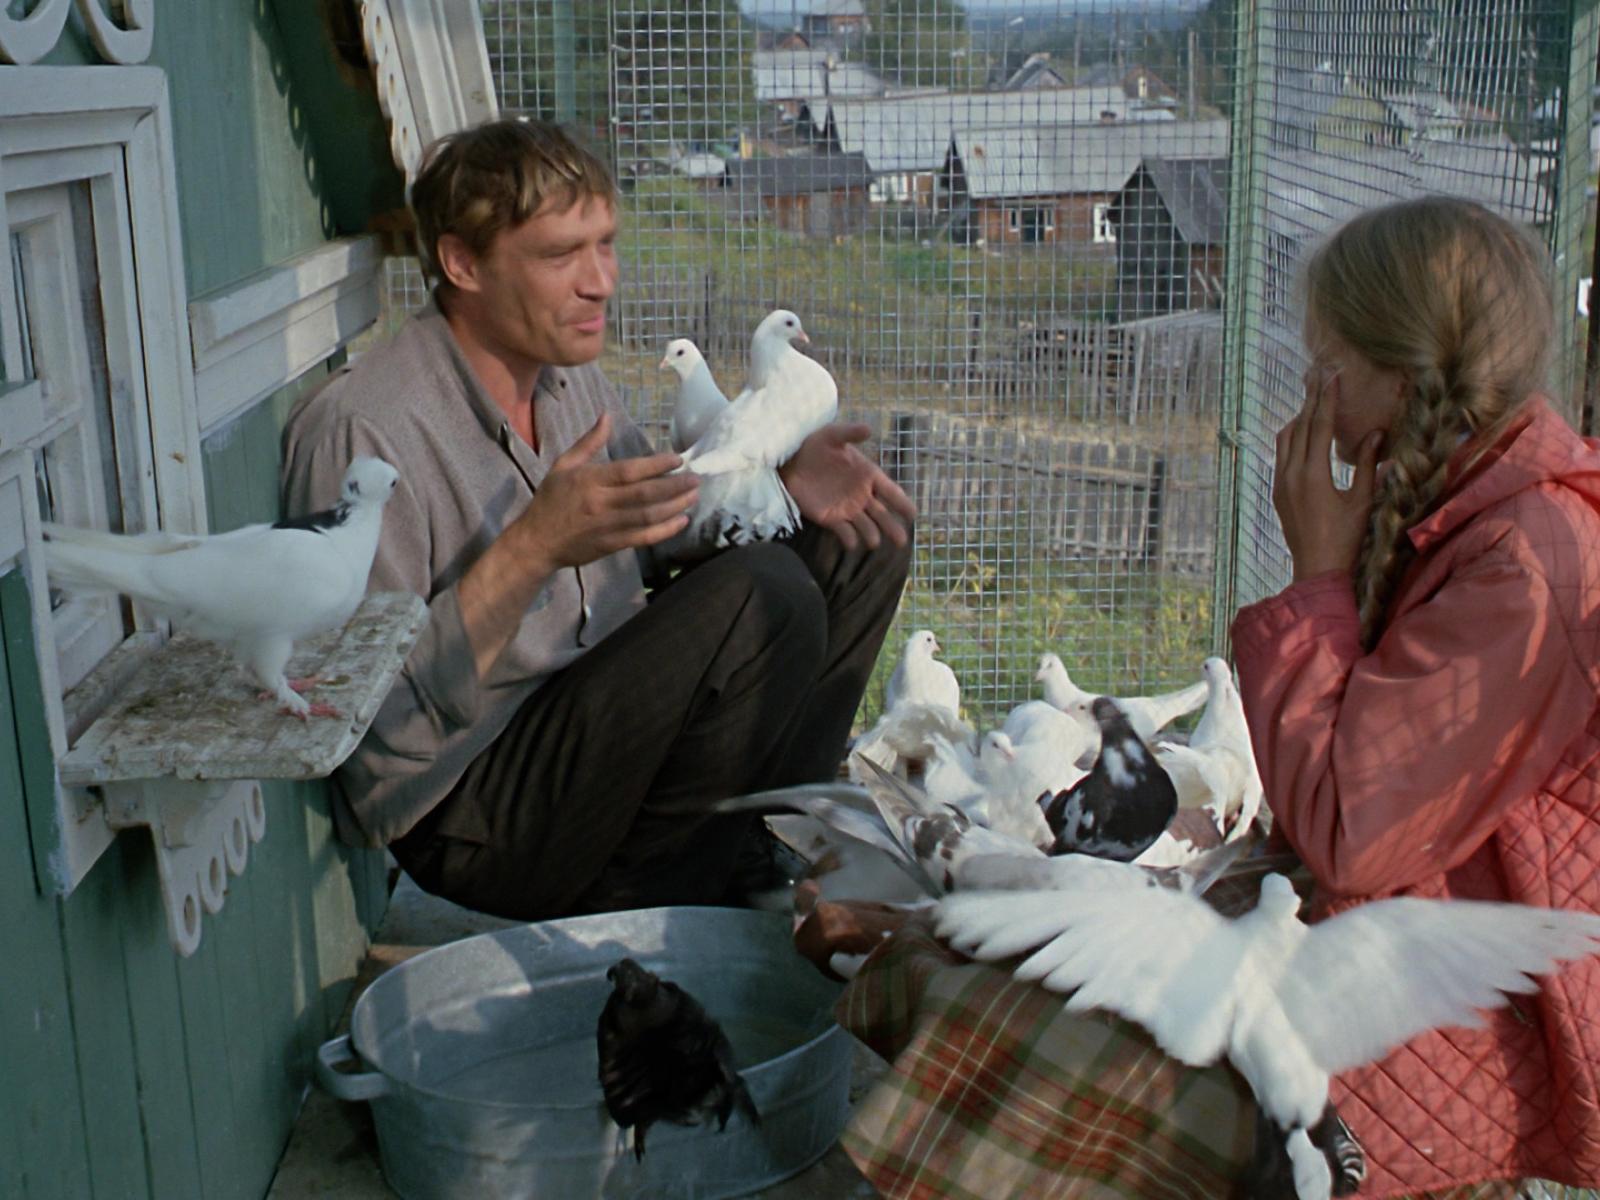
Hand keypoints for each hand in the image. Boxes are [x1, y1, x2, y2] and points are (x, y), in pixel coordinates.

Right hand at [514, 413, 699, 571]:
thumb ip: (589, 442)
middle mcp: (601, 503)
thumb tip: (607, 416)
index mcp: (590, 480)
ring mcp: (608, 526)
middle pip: (645, 494)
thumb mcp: (563, 465)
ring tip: (694, 496)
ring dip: (675, 506)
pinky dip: (665, 530)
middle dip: (675, 486)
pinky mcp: (612, 545)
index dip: (656, 465)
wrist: (536, 542)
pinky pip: (643, 537)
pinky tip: (681, 520)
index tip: (677, 459)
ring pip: (648, 515)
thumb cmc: (550, 500)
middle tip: (696, 478)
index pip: (629, 471)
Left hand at [779, 422, 916, 551]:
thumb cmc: (815, 446)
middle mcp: (862, 495)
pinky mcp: (831, 519)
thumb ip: (850, 433)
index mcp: (868, 476)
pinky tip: (852, 543)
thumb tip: (868, 429)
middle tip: (902, 541)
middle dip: (892, 527)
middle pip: (882, 514)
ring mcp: (848, 509)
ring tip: (873, 542)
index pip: (891, 491)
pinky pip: (844, 532)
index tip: (912, 515)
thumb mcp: (832, 435)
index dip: (902, 503)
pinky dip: (849, 539)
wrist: (790, 461)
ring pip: (866, 526)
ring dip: (871, 534)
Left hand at [1273, 370, 1381, 582]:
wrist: (1317, 569)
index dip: (1326, 399)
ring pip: (1286, 439)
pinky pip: (1281, 455)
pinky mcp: (1278, 492)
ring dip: (1300, 418)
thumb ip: (1366, 464)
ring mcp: (1280, 483)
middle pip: (1299, 426)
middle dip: (1310, 400)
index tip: (1330, 375)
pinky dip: (1292, 438)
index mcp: (1313, 474)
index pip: (1319, 426)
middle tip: (1318, 376)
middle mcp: (1291, 474)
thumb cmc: (1346, 538)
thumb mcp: (1362, 499)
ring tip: (1313, 399)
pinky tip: (1303, 433)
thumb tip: (1377, 433)